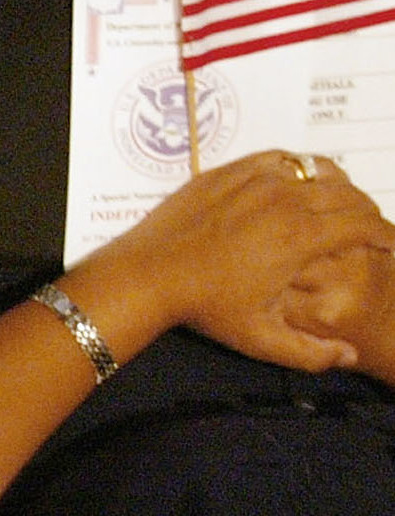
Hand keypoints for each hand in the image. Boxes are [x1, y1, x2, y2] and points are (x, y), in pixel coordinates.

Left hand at [75, 151, 394, 371]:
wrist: (144, 276)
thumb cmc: (203, 308)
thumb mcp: (259, 339)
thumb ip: (310, 353)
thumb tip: (351, 357)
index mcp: (301, 236)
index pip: (364, 224)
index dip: (385, 235)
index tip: (389, 245)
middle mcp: (284, 199)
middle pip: (346, 193)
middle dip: (365, 210)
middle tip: (366, 227)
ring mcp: (254, 179)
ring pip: (315, 170)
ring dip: (334, 186)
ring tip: (336, 206)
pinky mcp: (228, 171)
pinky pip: (278, 159)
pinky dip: (296, 170)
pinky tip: (295, 187)